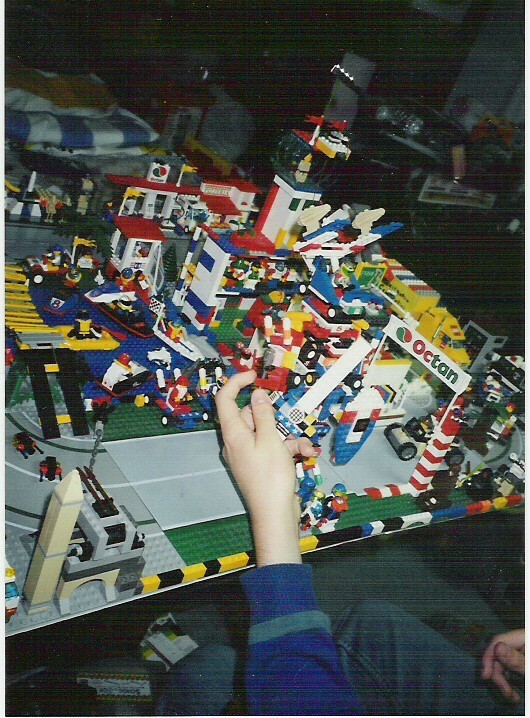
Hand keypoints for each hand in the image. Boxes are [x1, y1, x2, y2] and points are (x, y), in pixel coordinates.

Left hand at [215, 370, 317, 566]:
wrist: (275, 514)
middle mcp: (236, 442)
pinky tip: (304, 454)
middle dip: (274, 416)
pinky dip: (287, 448)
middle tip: (290, 421)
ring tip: (303, 446)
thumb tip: (256, 393)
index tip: (254, 375)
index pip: (225, 399)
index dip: (237, 382)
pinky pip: (271, 448)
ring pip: (266, 432)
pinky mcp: (258, 465)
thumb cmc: (270, 477)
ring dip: (287, 435)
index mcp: (233, 433)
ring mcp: (246, 454)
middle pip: (250, 416)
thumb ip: (264, 414)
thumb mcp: (270, 440)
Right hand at [481, 628, 524, 702]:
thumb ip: (516, 659)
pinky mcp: (525, 663)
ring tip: (513, 698)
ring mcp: (525, 654)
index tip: (485, 677)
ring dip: (505, 682)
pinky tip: (516, 694)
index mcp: (525, 637)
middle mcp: (523, 643)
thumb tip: (496, 647)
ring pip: (506, 665)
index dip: (489, 657)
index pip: (499, 641)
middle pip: (501, 655)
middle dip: (500, 675)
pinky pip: (513, 671)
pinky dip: (512, 682)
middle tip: (505, 693)